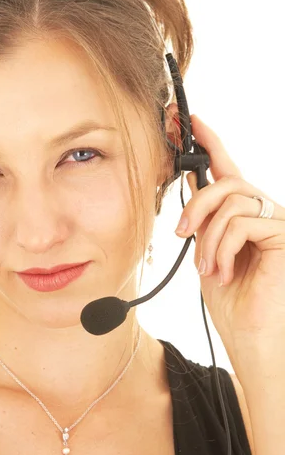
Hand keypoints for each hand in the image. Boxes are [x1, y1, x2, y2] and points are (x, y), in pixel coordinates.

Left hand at [174, 115, 284, 351]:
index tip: (188, 120)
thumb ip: (203, 221)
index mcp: (243, 214)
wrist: (249, 334)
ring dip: (209, 238)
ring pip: (232, 202)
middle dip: (197, 205)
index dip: (210, 142)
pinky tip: (222, 272)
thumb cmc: (230, 299)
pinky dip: (222, 249)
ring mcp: (277, 222)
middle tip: (181, 233)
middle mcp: (264, 212)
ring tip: (206, 267)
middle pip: (228, 182)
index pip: (227, 170)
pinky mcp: (284, 235)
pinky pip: (243, 224)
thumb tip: (190, 189)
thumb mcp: (207, 252)